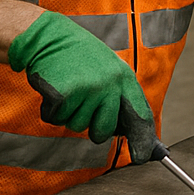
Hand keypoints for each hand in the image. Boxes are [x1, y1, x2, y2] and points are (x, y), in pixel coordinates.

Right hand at [8, 11, 155, 163]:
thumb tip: (125, 130)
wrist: (50, 38)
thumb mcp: (108, 70)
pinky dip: (51, 109)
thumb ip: (118, 95)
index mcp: (124, 78)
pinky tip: (54, 89)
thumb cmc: (80, 58)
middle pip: (103, 130)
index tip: (143, 157)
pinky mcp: (65, 94)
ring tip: (68, 89)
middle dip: (91, 127)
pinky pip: (56, 119)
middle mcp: (110, 84)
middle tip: (82, 106)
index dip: (142, 138)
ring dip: (68, 114)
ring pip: (77, 126)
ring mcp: (88, 89)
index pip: (139, 114)